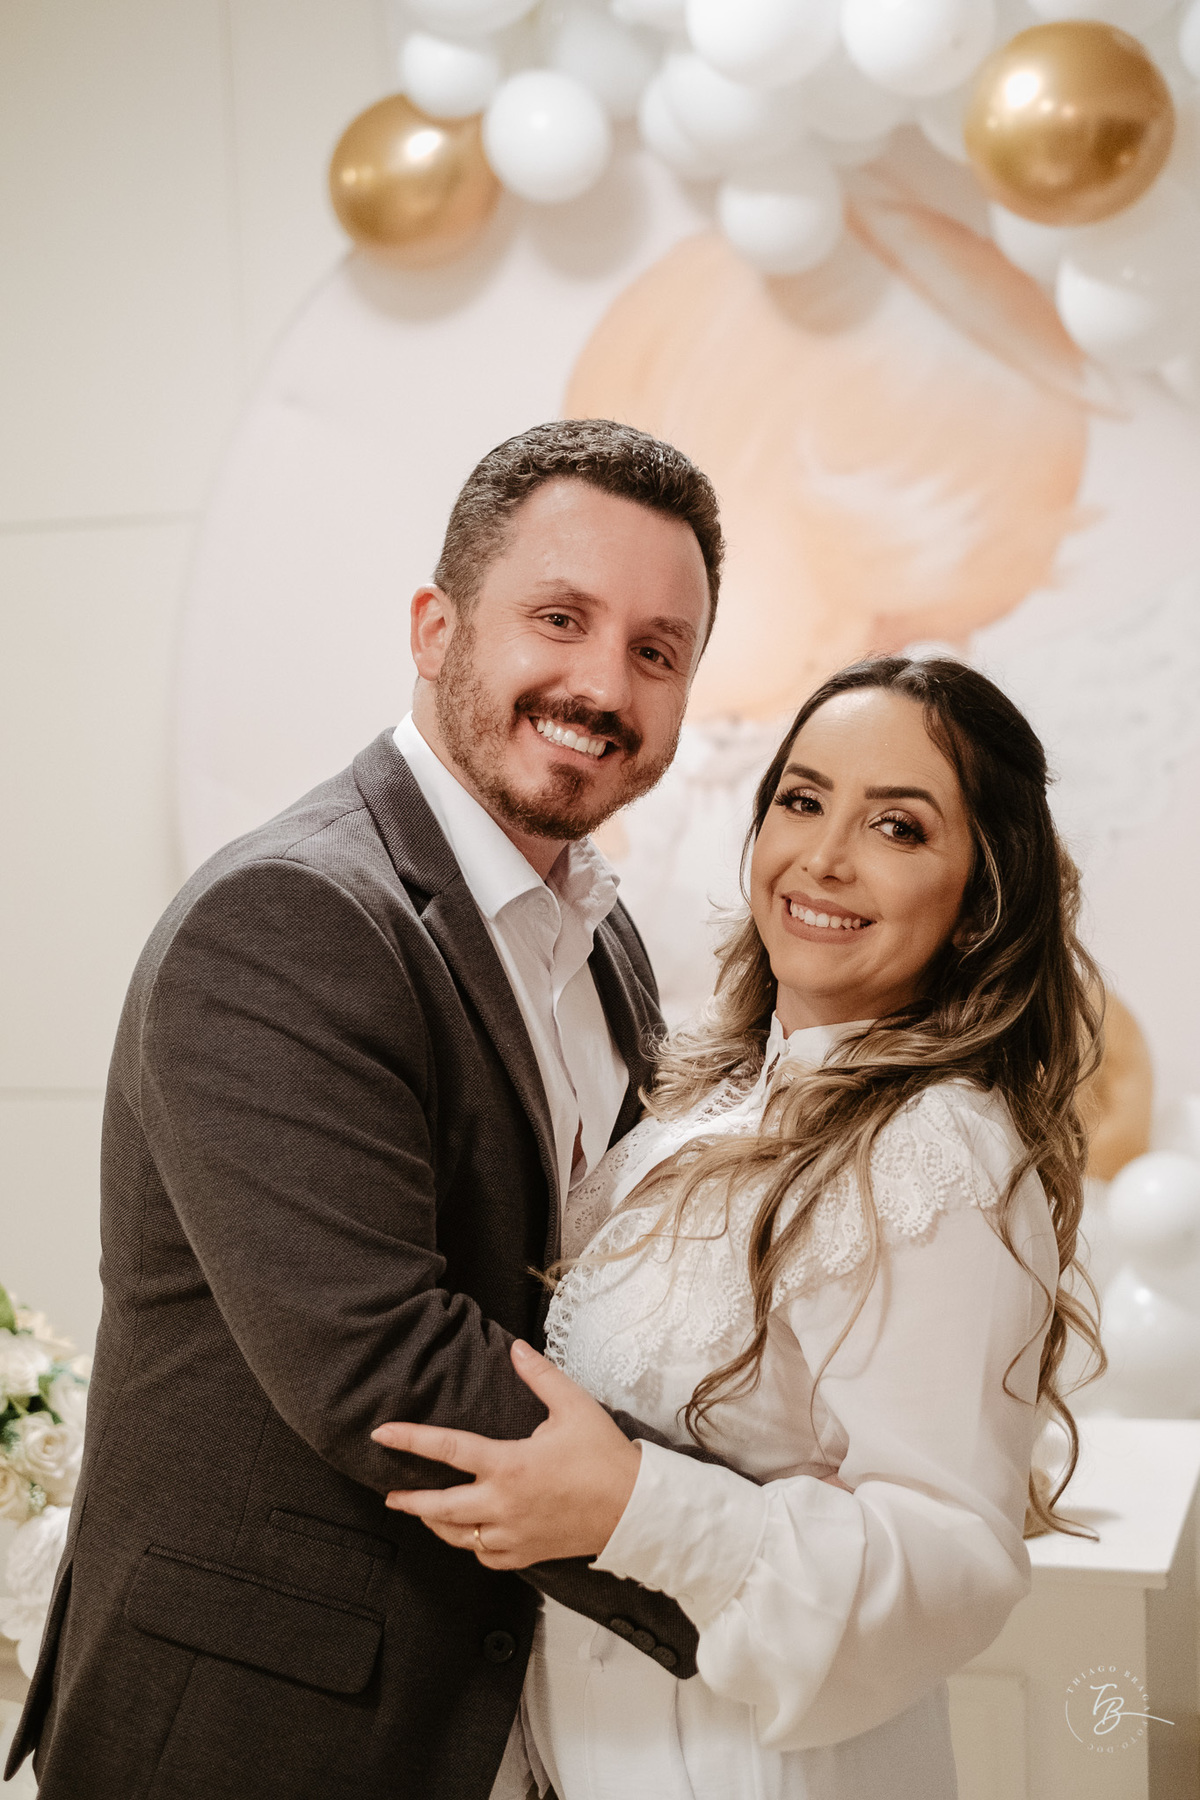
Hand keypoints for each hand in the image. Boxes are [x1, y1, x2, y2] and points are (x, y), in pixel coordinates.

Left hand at [371, 1340, 641, 1568]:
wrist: (634, 1508)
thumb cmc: (604, 1456)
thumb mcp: (573, 1406)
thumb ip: (540, 1376)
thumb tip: (515, 1348)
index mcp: (509, 1465)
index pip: (447, 1449)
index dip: (410, 1439)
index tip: (382, 1434)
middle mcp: (502, 1504)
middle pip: (439, 1507)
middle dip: (410, 1500)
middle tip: (390, 1494)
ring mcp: (512, 1534)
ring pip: (458, 1536)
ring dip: (436, 1523)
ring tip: (423, 1512)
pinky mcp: (526, 1554)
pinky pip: (485, 1555)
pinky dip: (470, 1545)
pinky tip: (468, 1535)